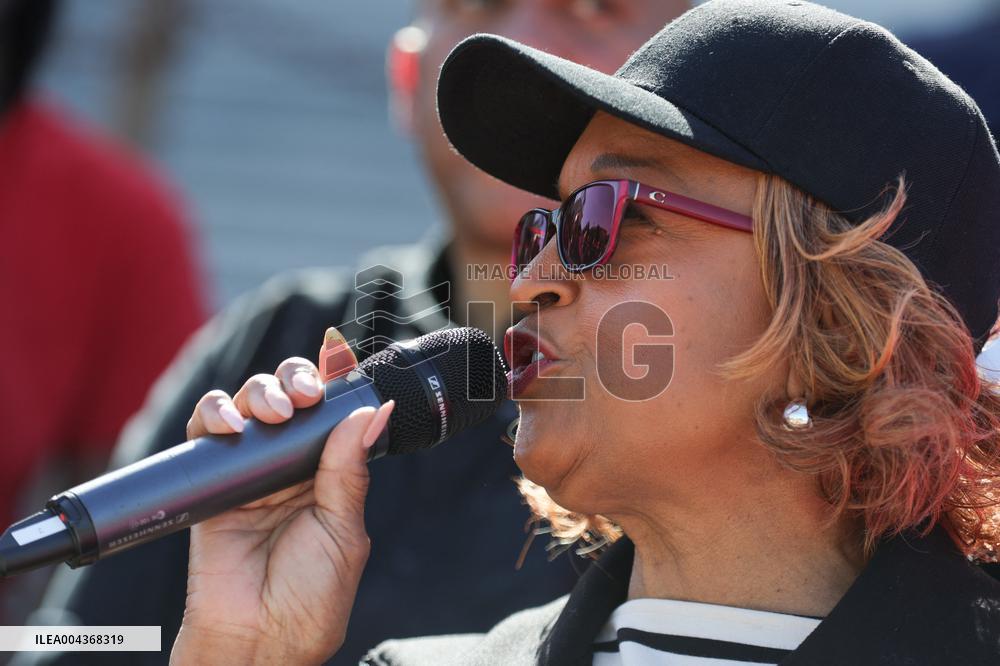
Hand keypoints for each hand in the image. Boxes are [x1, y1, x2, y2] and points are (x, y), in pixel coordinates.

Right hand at [170, 343, 393, 664]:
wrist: (262, 640)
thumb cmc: (310, 595)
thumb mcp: (343, 530)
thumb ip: (348, 472)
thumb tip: (371, 413)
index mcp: (328, 475)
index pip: (328, 414)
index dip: (332, 384)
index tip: (340, 366)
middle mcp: (287, 467)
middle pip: (288, 398)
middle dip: (296, 381)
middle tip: (306, 396)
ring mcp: (247, 472)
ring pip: (248, 405)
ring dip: (260, 393)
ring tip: (275, 413)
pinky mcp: (209, 483)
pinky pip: (204, 435)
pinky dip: (214, 416)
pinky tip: (230, 424)